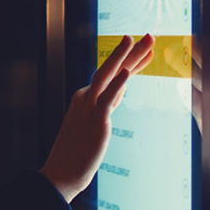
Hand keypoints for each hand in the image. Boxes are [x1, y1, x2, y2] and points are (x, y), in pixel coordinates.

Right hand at [40, 34, 154, 202]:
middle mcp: (85, 98)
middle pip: (110, 69)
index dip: (130, 62)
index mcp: (84, 98)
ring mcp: (89, 108)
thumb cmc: (76, 154)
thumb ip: (104, 107)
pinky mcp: (95, 122)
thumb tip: (118, 93)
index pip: (111, 75)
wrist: (60, 174)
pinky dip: (118, 84)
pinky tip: (128, 72)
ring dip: (124, 57)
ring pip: (108, 76)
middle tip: (149, 35)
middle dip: (130, 51)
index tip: (145, 51)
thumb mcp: (93, 124)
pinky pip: (108, 99)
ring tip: (138, 40)